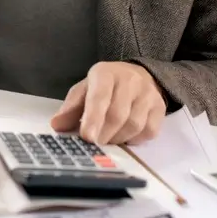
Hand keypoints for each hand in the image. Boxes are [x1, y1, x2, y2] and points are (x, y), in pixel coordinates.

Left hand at [50, 62, 165, 144]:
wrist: (138, 74)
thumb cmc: (105, 85)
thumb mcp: (85, 89)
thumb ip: (71, 107)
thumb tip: (57, 125)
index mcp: (106, 73)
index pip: (99, 97)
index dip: (93, 118)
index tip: (87, 137)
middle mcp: (129, 80)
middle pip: (118, 114)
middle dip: (104, 134)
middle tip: (94, 144)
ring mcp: (148, 94)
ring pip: (134, 125)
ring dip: (118, 139)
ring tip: (107, 139)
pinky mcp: (160, 107)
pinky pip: (148, 131)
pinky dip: (134, 140)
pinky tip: (124, 136)